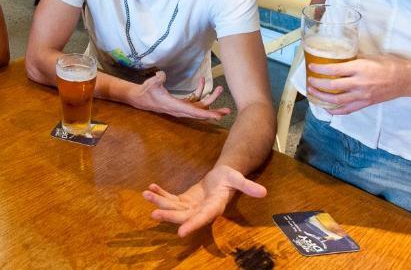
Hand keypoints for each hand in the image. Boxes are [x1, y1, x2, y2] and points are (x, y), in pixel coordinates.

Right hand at [131, 71, 230, 119]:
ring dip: (209, 99)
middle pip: (200, 112)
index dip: (207, 114)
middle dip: (214, 111)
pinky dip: (199, 92)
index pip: (194, 112)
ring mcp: (180, 107)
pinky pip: (193, 101)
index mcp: (175, 106)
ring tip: (219, 89)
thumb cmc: (146, 91)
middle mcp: (180, 109)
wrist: (140, 98)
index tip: (218, 116)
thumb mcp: (151, 84)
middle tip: (227, 110)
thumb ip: (158, 79)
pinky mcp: (180, 104)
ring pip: (199, 106)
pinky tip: (201, 81)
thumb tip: (162, 75)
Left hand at [142, 164, 266, 236]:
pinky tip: (151, 187)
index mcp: (214, 207)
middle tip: (154, 214)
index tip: (180, 233)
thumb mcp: (238, 178)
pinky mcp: (184, 200)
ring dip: (159, 202)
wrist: (223, 177)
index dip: (192, 225)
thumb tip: (264, 192)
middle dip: (168, 215)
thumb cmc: (230, 177)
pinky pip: (170, 199)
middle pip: (183, 216)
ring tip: (146, 194)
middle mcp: (200, 210)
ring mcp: (191, 206)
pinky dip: (160, 194)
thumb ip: (248, 186)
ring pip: (173, 208)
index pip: (203, 218)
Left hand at [307, 55, 410, 114]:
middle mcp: (359, 83)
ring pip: (337, 99)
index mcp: (360, 68)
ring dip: (322, 97)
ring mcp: (362, 95)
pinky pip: (348, 109)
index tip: (311, 67)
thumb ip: (354, 59)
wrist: (406, 79)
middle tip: (309, 81)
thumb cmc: (390, 65)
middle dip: (317, 84)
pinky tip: (327, 108)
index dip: (320, 69)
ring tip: (313, 93)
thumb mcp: (370, 57)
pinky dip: (336, 110)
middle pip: (332, 86)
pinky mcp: (366, 103)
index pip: (334, 70)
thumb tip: (339, 58)